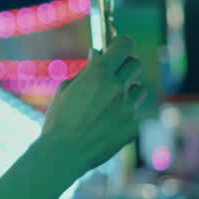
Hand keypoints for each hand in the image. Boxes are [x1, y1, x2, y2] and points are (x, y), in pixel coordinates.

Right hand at [40, 34, 147, 176]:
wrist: (64, 154)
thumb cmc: (59, 120)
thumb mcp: (67, 89)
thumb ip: (87, 71)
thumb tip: (98, 54)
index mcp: (99, 74)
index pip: (125, 45)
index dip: (122, 44)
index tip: (117, 47)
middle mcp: (118, 88)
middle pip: (136, 64)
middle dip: (125, 66)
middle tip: (113, 75)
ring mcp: (129, 108)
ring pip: (139, 89)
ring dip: (127, 91)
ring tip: (108, 104)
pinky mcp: (134, 126)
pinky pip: (134, 113)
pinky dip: (124, 115)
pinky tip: (107, 125)